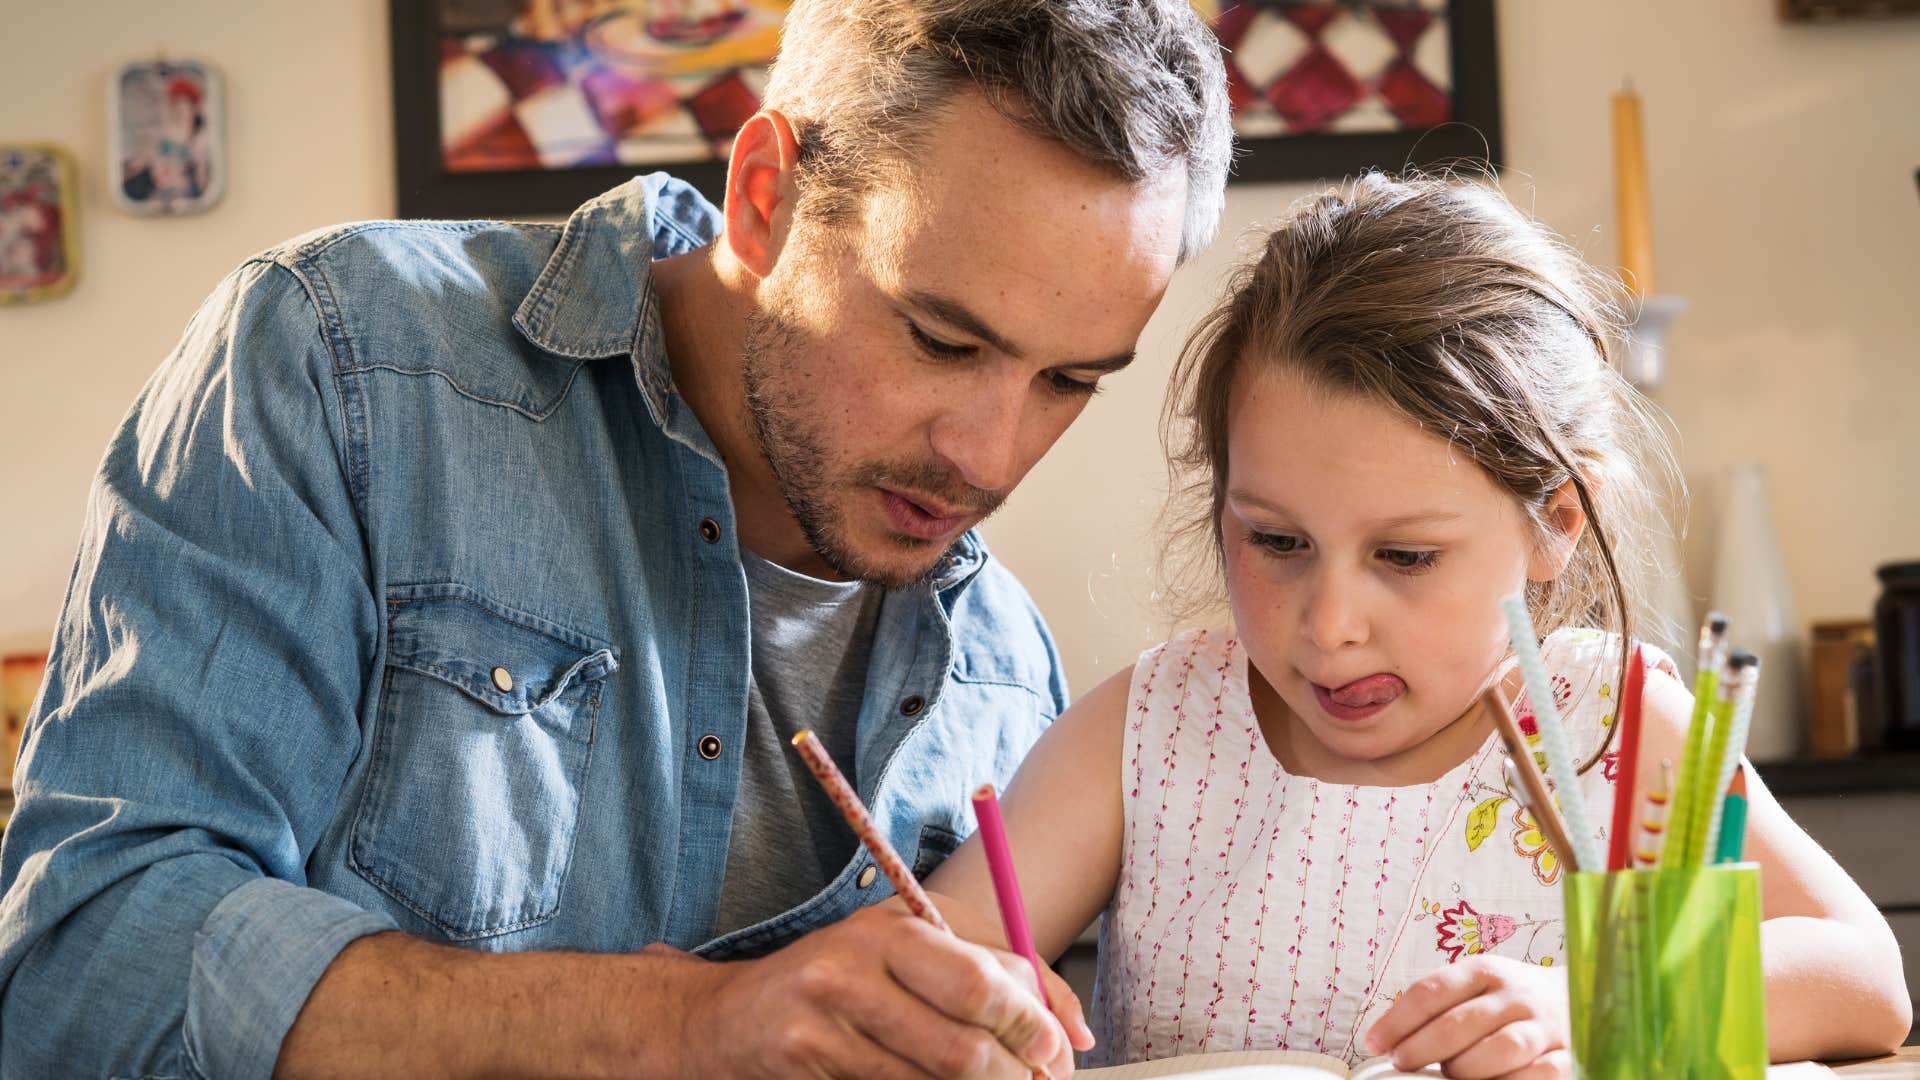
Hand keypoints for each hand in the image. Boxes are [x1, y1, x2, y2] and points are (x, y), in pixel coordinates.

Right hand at [669, 903, 1077, 1077]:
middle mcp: (853, 973)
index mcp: (889, 931)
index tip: (1056, 1051)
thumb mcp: (905, 953)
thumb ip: (991, 974)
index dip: (1032, 1027)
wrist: (726, 1019)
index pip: (981, 984)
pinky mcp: (804, 1068)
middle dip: (1012, 1077)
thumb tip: (1073, 1030)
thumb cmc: (834, 981)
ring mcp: (824, 1029)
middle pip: (961, 1047)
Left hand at [1362, 955, 1569, 1078]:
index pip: (1431, 991)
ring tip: (1448, 1074)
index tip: (1373, 1042)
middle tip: (1401, 1063)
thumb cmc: (1509, 999)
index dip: (1397, 1020)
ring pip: (1500, 1049)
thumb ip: (1440, 1007)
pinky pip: (1539, 1074)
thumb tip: (1389, 1039)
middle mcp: (1515, 994)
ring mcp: (1544, 1025)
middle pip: (1460, 1023)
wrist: (1580, 998)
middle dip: (1422, 1048)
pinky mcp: (1569, 1054)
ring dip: (1466, 1068)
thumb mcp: (1475, 987)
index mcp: (1485, 970)